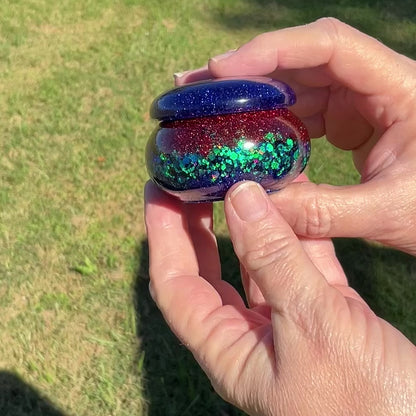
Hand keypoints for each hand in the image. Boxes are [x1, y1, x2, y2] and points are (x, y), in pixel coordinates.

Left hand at [144, 180, 415, 415]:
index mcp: (229, 352)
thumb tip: (240, 197)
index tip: (159, 191)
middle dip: (197, 224)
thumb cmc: (366, 401)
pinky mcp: (324, 311)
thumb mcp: (312, 323)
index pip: (175, 284)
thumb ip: (273, 258)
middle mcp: (250, 336)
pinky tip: (296, 195)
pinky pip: (300, 260)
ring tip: (243, 176)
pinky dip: (297, 228)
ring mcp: (288, 322)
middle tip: (192, 179)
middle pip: (208, 270)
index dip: (162, 235)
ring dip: (251, 220)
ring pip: (257, 260)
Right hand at [176, 18, 415, 255]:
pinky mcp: (345, 121)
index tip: (222, 68)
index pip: (330, 45)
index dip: (273, 50)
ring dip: (251, 96)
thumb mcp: (388, 213)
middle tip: (196, 87)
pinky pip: (300, 112)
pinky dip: (269, 122)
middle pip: (301, 60)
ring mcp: (357, 102)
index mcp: (400, 88)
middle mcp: (374, 84)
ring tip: (207, 109)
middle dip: (246, 72)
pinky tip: (241, 134)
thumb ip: (322, 212)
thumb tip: (255, 208)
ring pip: (296, 85)